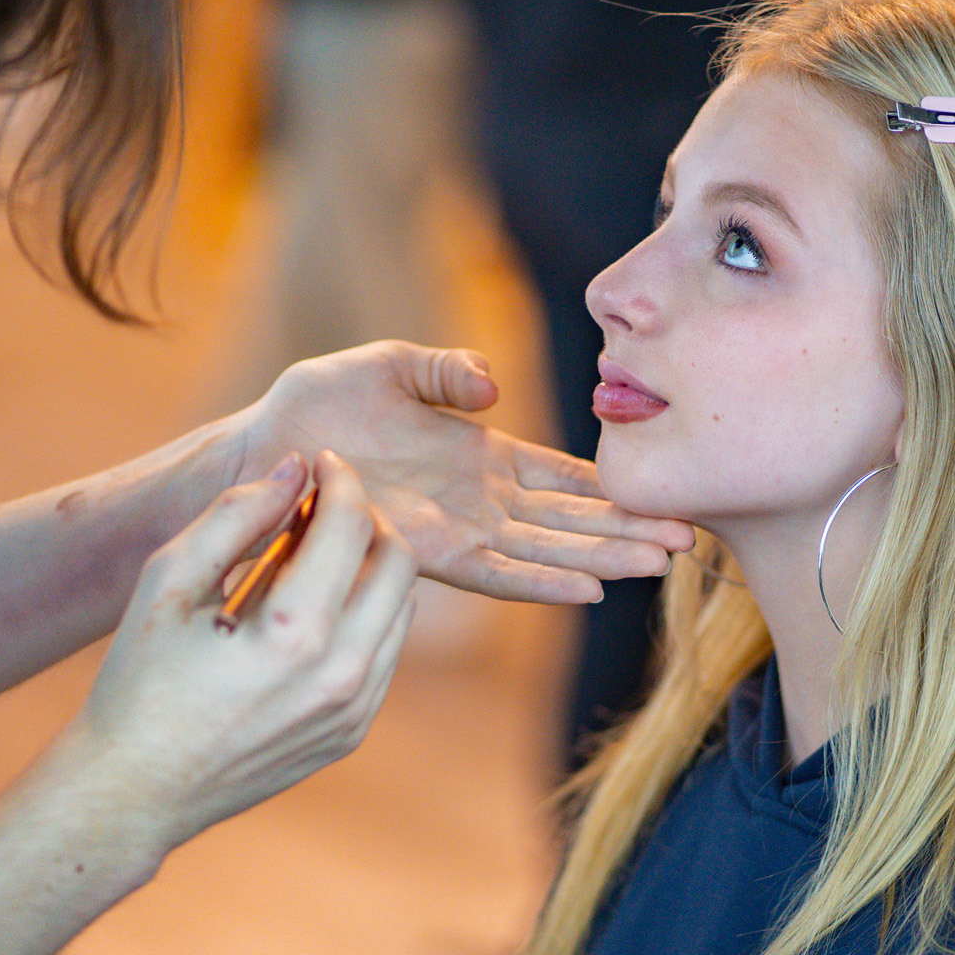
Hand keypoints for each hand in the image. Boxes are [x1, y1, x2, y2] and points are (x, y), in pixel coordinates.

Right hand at [70, 450, 416, 856]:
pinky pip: (384, 651)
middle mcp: (339, 672)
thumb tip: (295, 469)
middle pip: (398, 561)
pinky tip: (313, 608)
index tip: (322, 463)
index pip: (351, 524)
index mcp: (293, 630)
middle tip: (326, 505)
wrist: (136, 788)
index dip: (341, 480)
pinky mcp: (352, 730)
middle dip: (368, 517)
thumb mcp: (169, 580)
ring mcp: (353, 707)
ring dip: (370, 566)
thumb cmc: (141, 678)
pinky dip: (364, 614)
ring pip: (401, 606)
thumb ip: (235, 514)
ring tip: (314, 555)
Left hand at [239, 341, 693, 603]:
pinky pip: (495, 571)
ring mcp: (457, 530)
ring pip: (546, 550)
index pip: (561, 475)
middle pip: (570, 519)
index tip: (665, 490)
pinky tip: (589, 588)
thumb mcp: (390, 366)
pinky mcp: (428, 551)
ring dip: (602, 558)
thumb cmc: (319, 405)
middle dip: (627, 528)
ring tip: (660, 564)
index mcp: (478, 456)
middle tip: (689, 538)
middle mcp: (477, 501)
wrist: (264, 448)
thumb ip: (445, 370)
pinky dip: (542, 580)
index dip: (611, 485)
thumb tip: (493, 384)